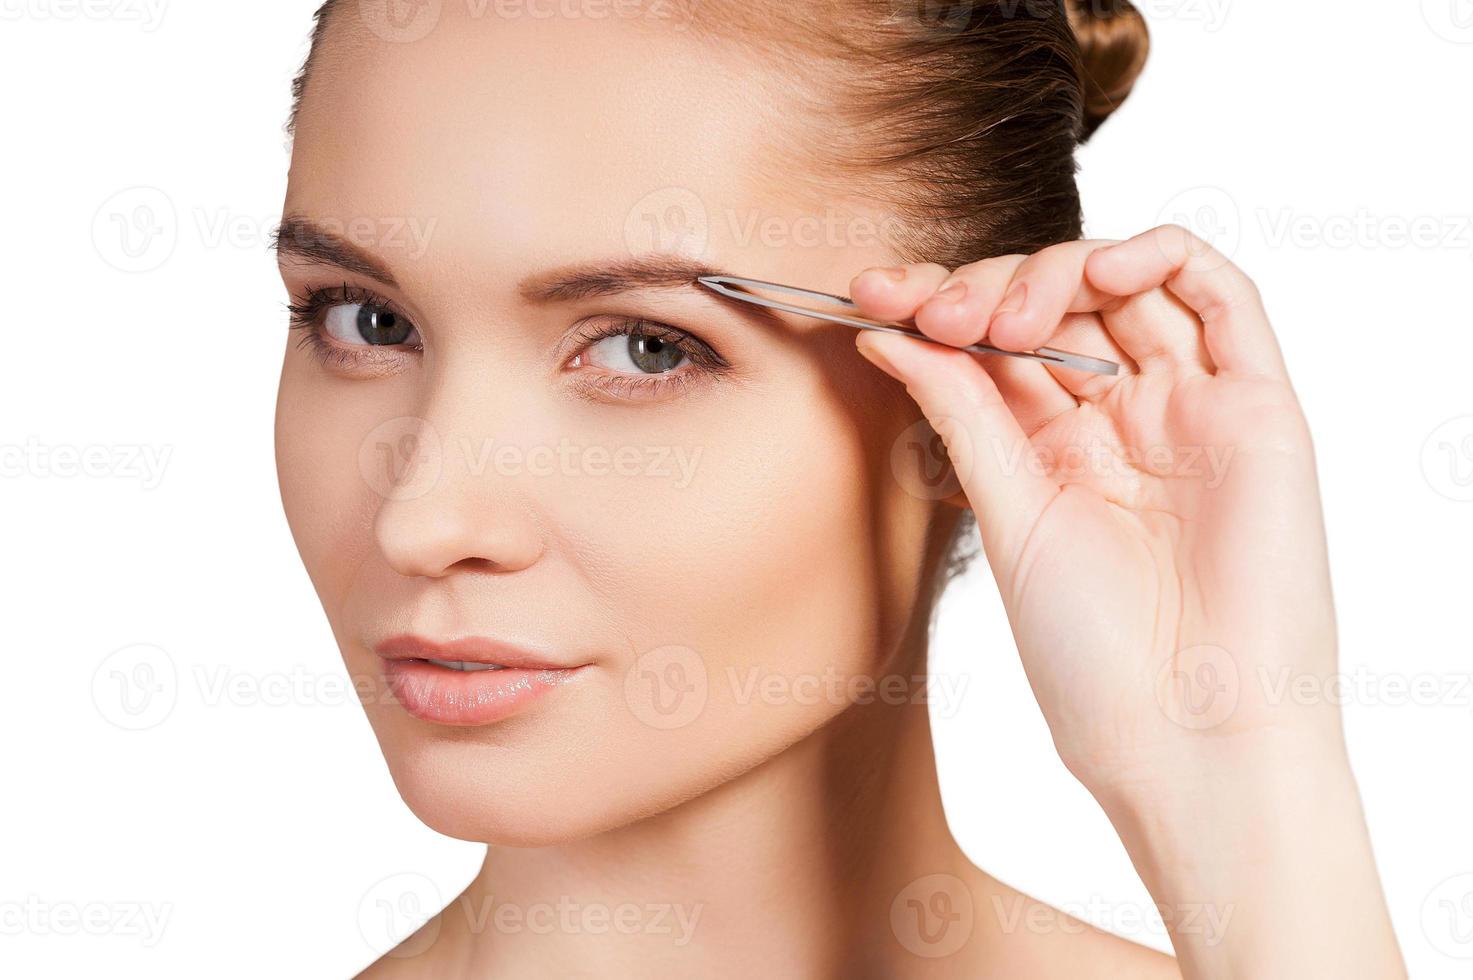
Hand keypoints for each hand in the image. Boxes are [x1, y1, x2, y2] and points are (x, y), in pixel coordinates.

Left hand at [851, 225, 1339, 796]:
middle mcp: (1121, 420)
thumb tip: (884, 331)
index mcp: (1053, 450)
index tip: (871, 297)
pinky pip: (1225, 297)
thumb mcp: (1008, 514)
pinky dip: (1163, 257)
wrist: (1186, 736)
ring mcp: (1190, 409)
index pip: (993, 344)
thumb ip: (960, 413)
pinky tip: (1103, 269)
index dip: (933, 306)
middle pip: (1055, 303)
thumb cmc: (1092, 656)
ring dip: (1059, 270)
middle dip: (984, 289)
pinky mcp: (1259, 408)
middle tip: (938, 316)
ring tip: (1002, 316)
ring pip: (1129, 285)